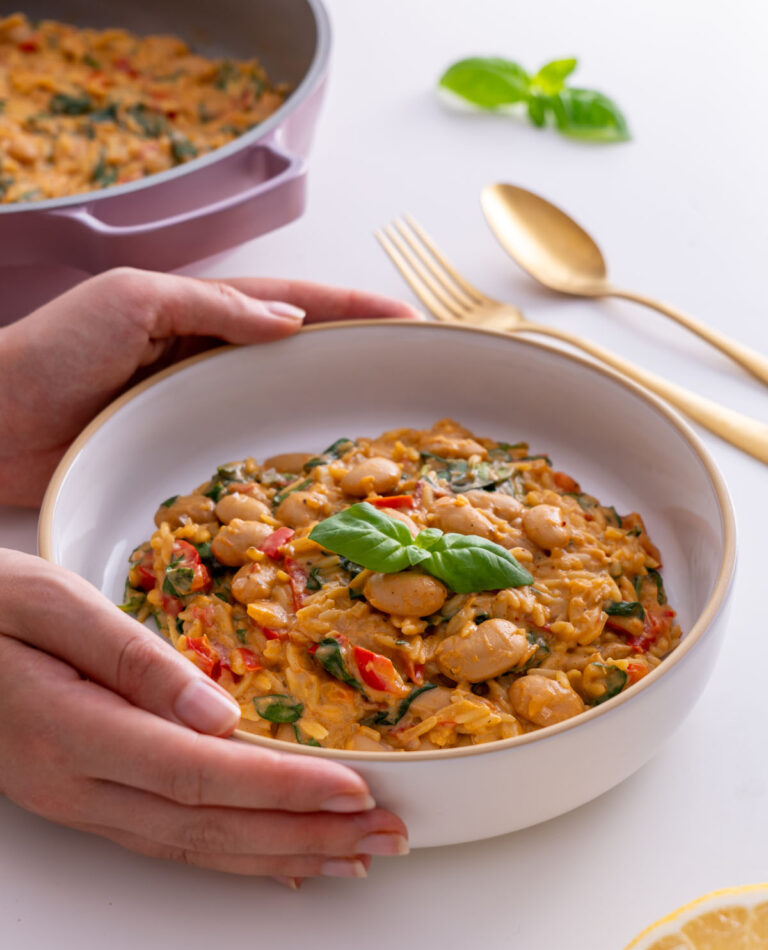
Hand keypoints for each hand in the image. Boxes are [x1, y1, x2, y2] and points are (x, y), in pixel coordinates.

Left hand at [0, 267, 418, 505]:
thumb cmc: (50, 351)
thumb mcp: (131, 301)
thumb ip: (210, 304)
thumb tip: (291, 323)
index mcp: (197, 310)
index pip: (292, 303)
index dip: (350, 307)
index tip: (407, 318)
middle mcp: (205, 360)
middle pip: (296, 357)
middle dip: (354, 361)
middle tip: (413, 379)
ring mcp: (195, 412)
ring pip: (276, 410)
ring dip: (326, 416)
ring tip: (383, 433)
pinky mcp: (179, 461)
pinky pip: (243, 461)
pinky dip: (282, 468)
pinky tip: (313, 485)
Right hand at [0, 550, 408, 881]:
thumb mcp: (49, 603)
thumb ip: (133, 658)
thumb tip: (219, 709)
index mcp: (75, 731)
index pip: (202, 775)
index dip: (284, 789)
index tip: (358, 793)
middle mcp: (80, 786)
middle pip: (212, 827)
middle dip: (307, 835)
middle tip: (388, 838)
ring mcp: (79, 803)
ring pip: (196, 847)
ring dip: (282, 855)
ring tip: (355, 858)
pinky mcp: (83, 801)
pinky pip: (170, 842)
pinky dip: (235, 855)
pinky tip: (280, 864)